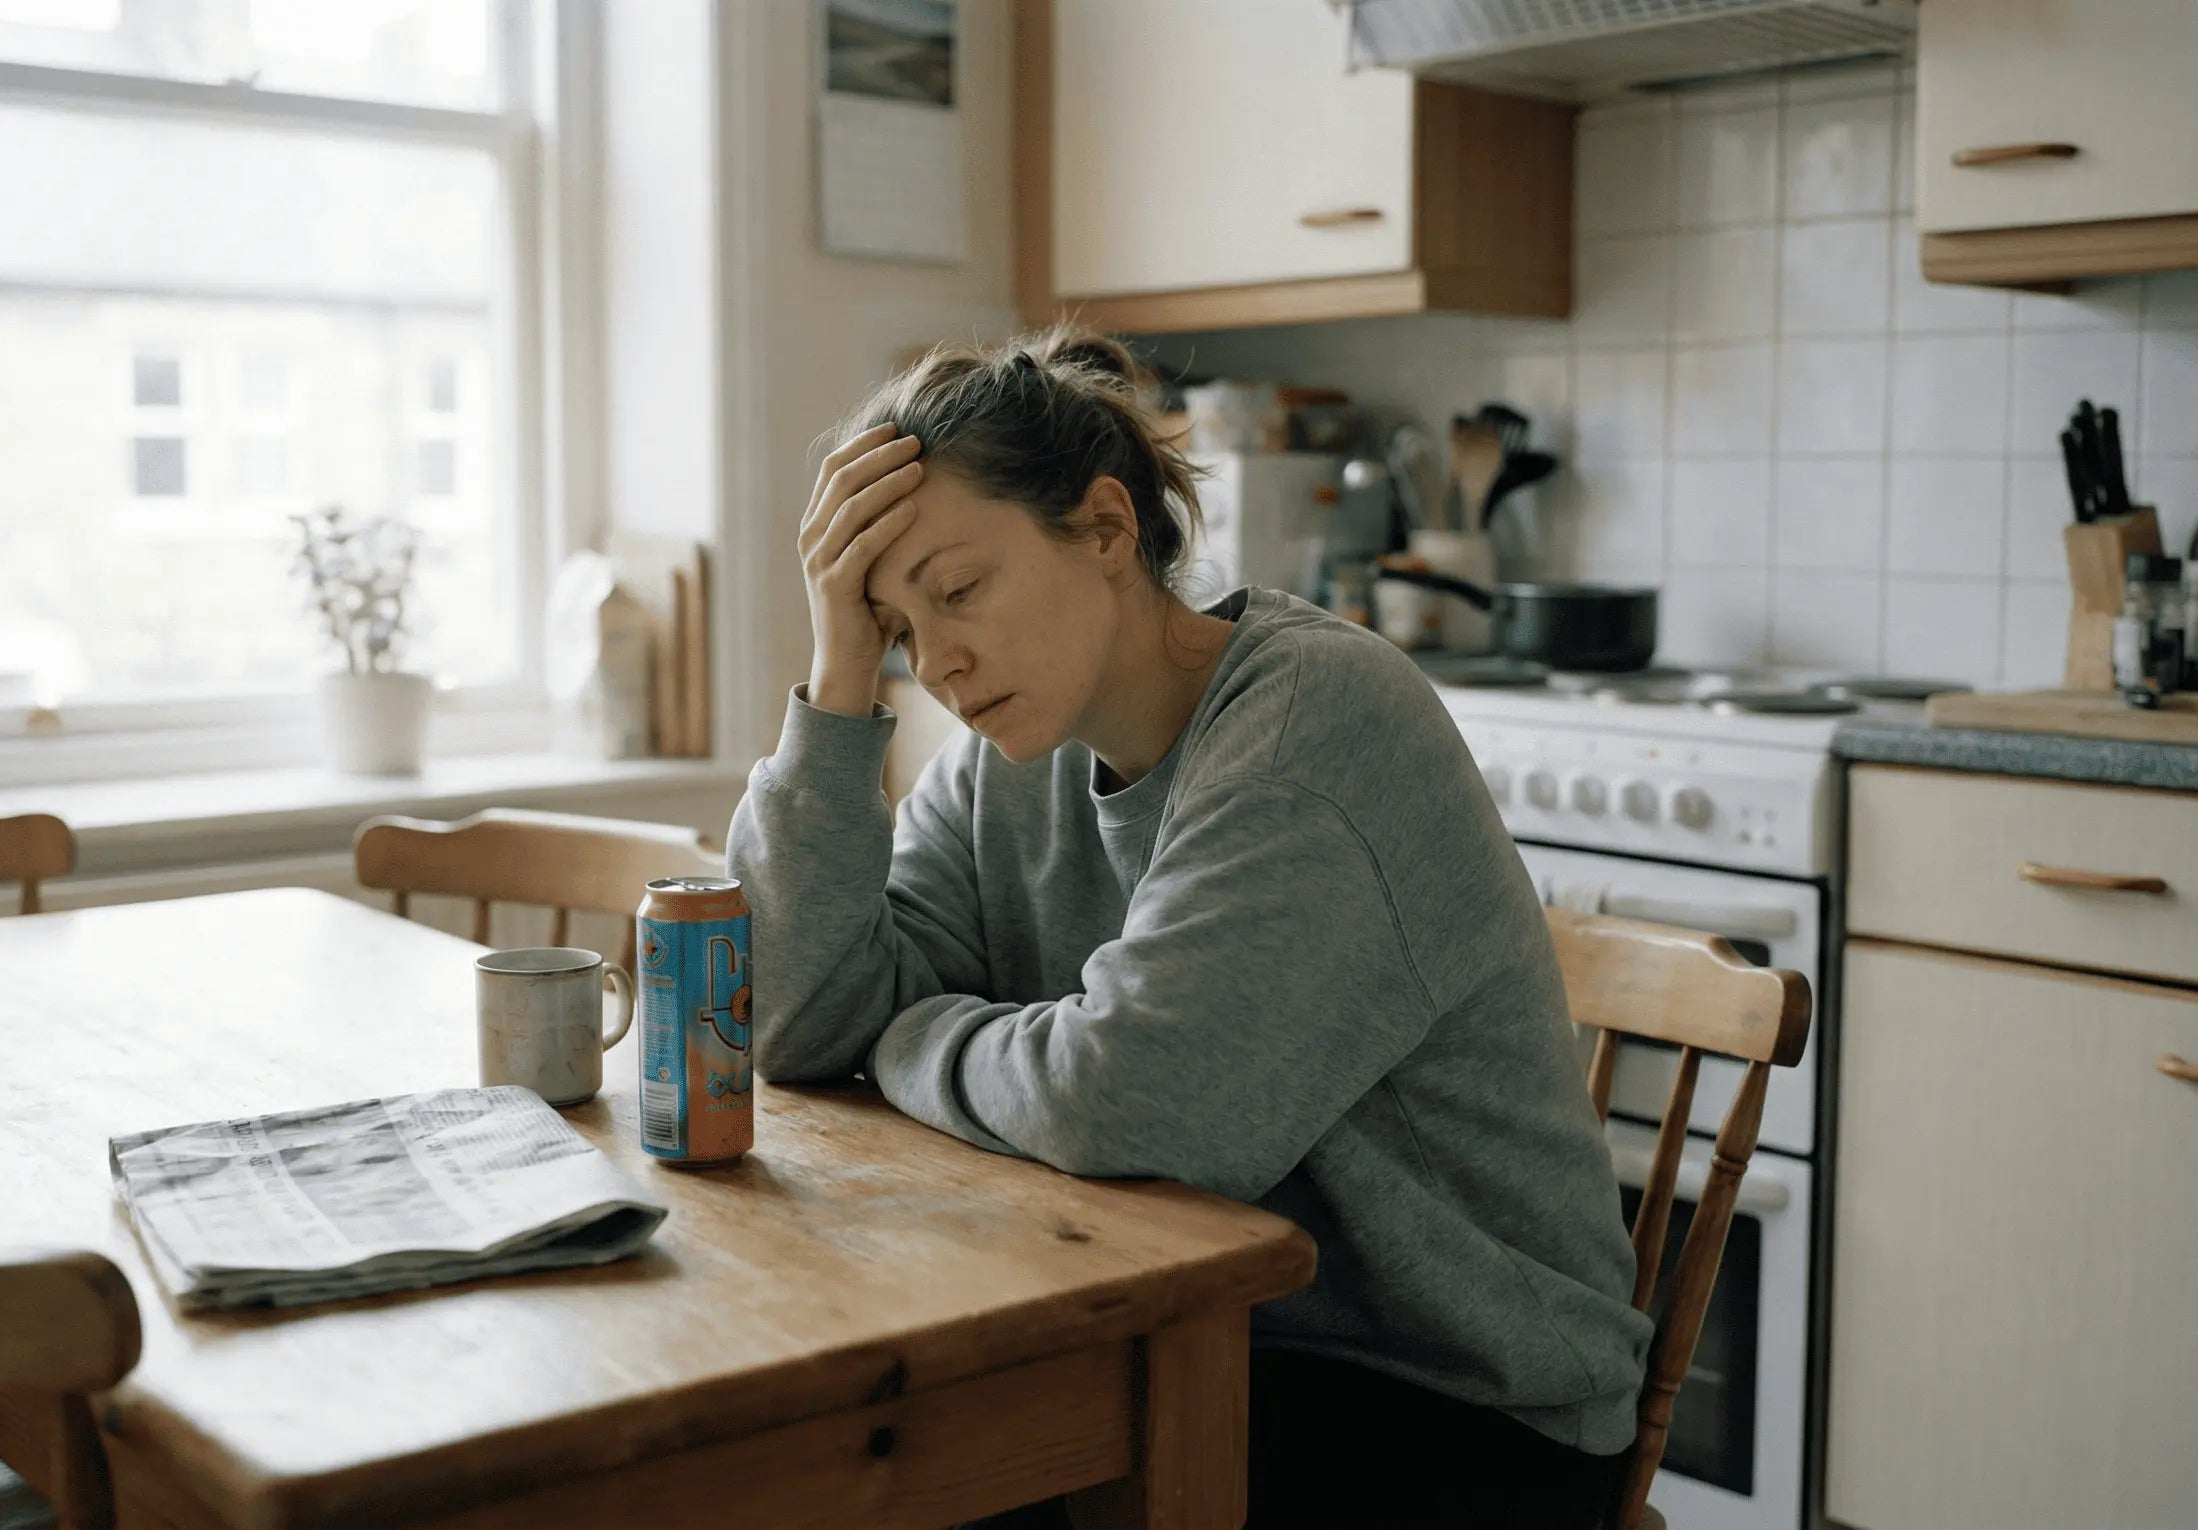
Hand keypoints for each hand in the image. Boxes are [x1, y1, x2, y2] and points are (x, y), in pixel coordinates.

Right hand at [798, 424, 923, 716]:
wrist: (846, 661)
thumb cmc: (865, 609)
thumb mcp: (870, 560)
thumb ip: (878, 526)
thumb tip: (913, 487)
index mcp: (816, 525)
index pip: (834, 470)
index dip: (864, 444)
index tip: (897, 429)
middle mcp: (811, 538)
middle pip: (842, 480)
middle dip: (880, 455)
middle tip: (915, 441)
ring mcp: (819, 561)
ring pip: (851, 507)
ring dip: (888, 482)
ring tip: (919, 467)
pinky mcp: (834, 585)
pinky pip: (863, 546)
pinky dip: (889, 523)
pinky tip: (913, 508)